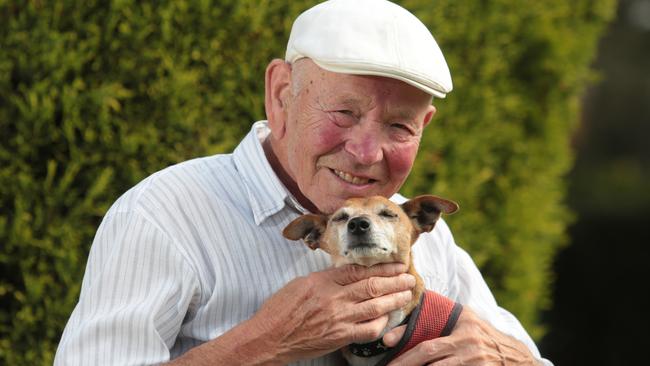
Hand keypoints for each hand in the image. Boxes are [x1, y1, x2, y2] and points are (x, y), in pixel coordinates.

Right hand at [247, 263, 415, 363]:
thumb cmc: (281, 309)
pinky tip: (388, 318)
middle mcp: (333, 298)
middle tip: (409, 276)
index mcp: (323, 281)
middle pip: (372, 286)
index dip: (382, 266)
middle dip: (395, 280)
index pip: (359, 270)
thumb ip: (326, 278)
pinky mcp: (339, 337)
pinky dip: (381, 323)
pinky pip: (368, 329)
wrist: (270, 337)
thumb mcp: (302, 283)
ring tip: (407, 293)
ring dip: (394, 299)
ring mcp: (338, 319)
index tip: (396, 264)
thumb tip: (347, 273)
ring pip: (375, 306)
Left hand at [383, 307, 541, 364]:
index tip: (387, 344)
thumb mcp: (466, 320)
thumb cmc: (483, 335)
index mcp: (463, 326)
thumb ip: (442, 315)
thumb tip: (407, 318)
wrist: (516, 357)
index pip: (428, 339)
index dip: (405, 343)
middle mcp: (469, 343)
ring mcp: (476, 361)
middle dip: (406, 364)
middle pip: (429, 357)